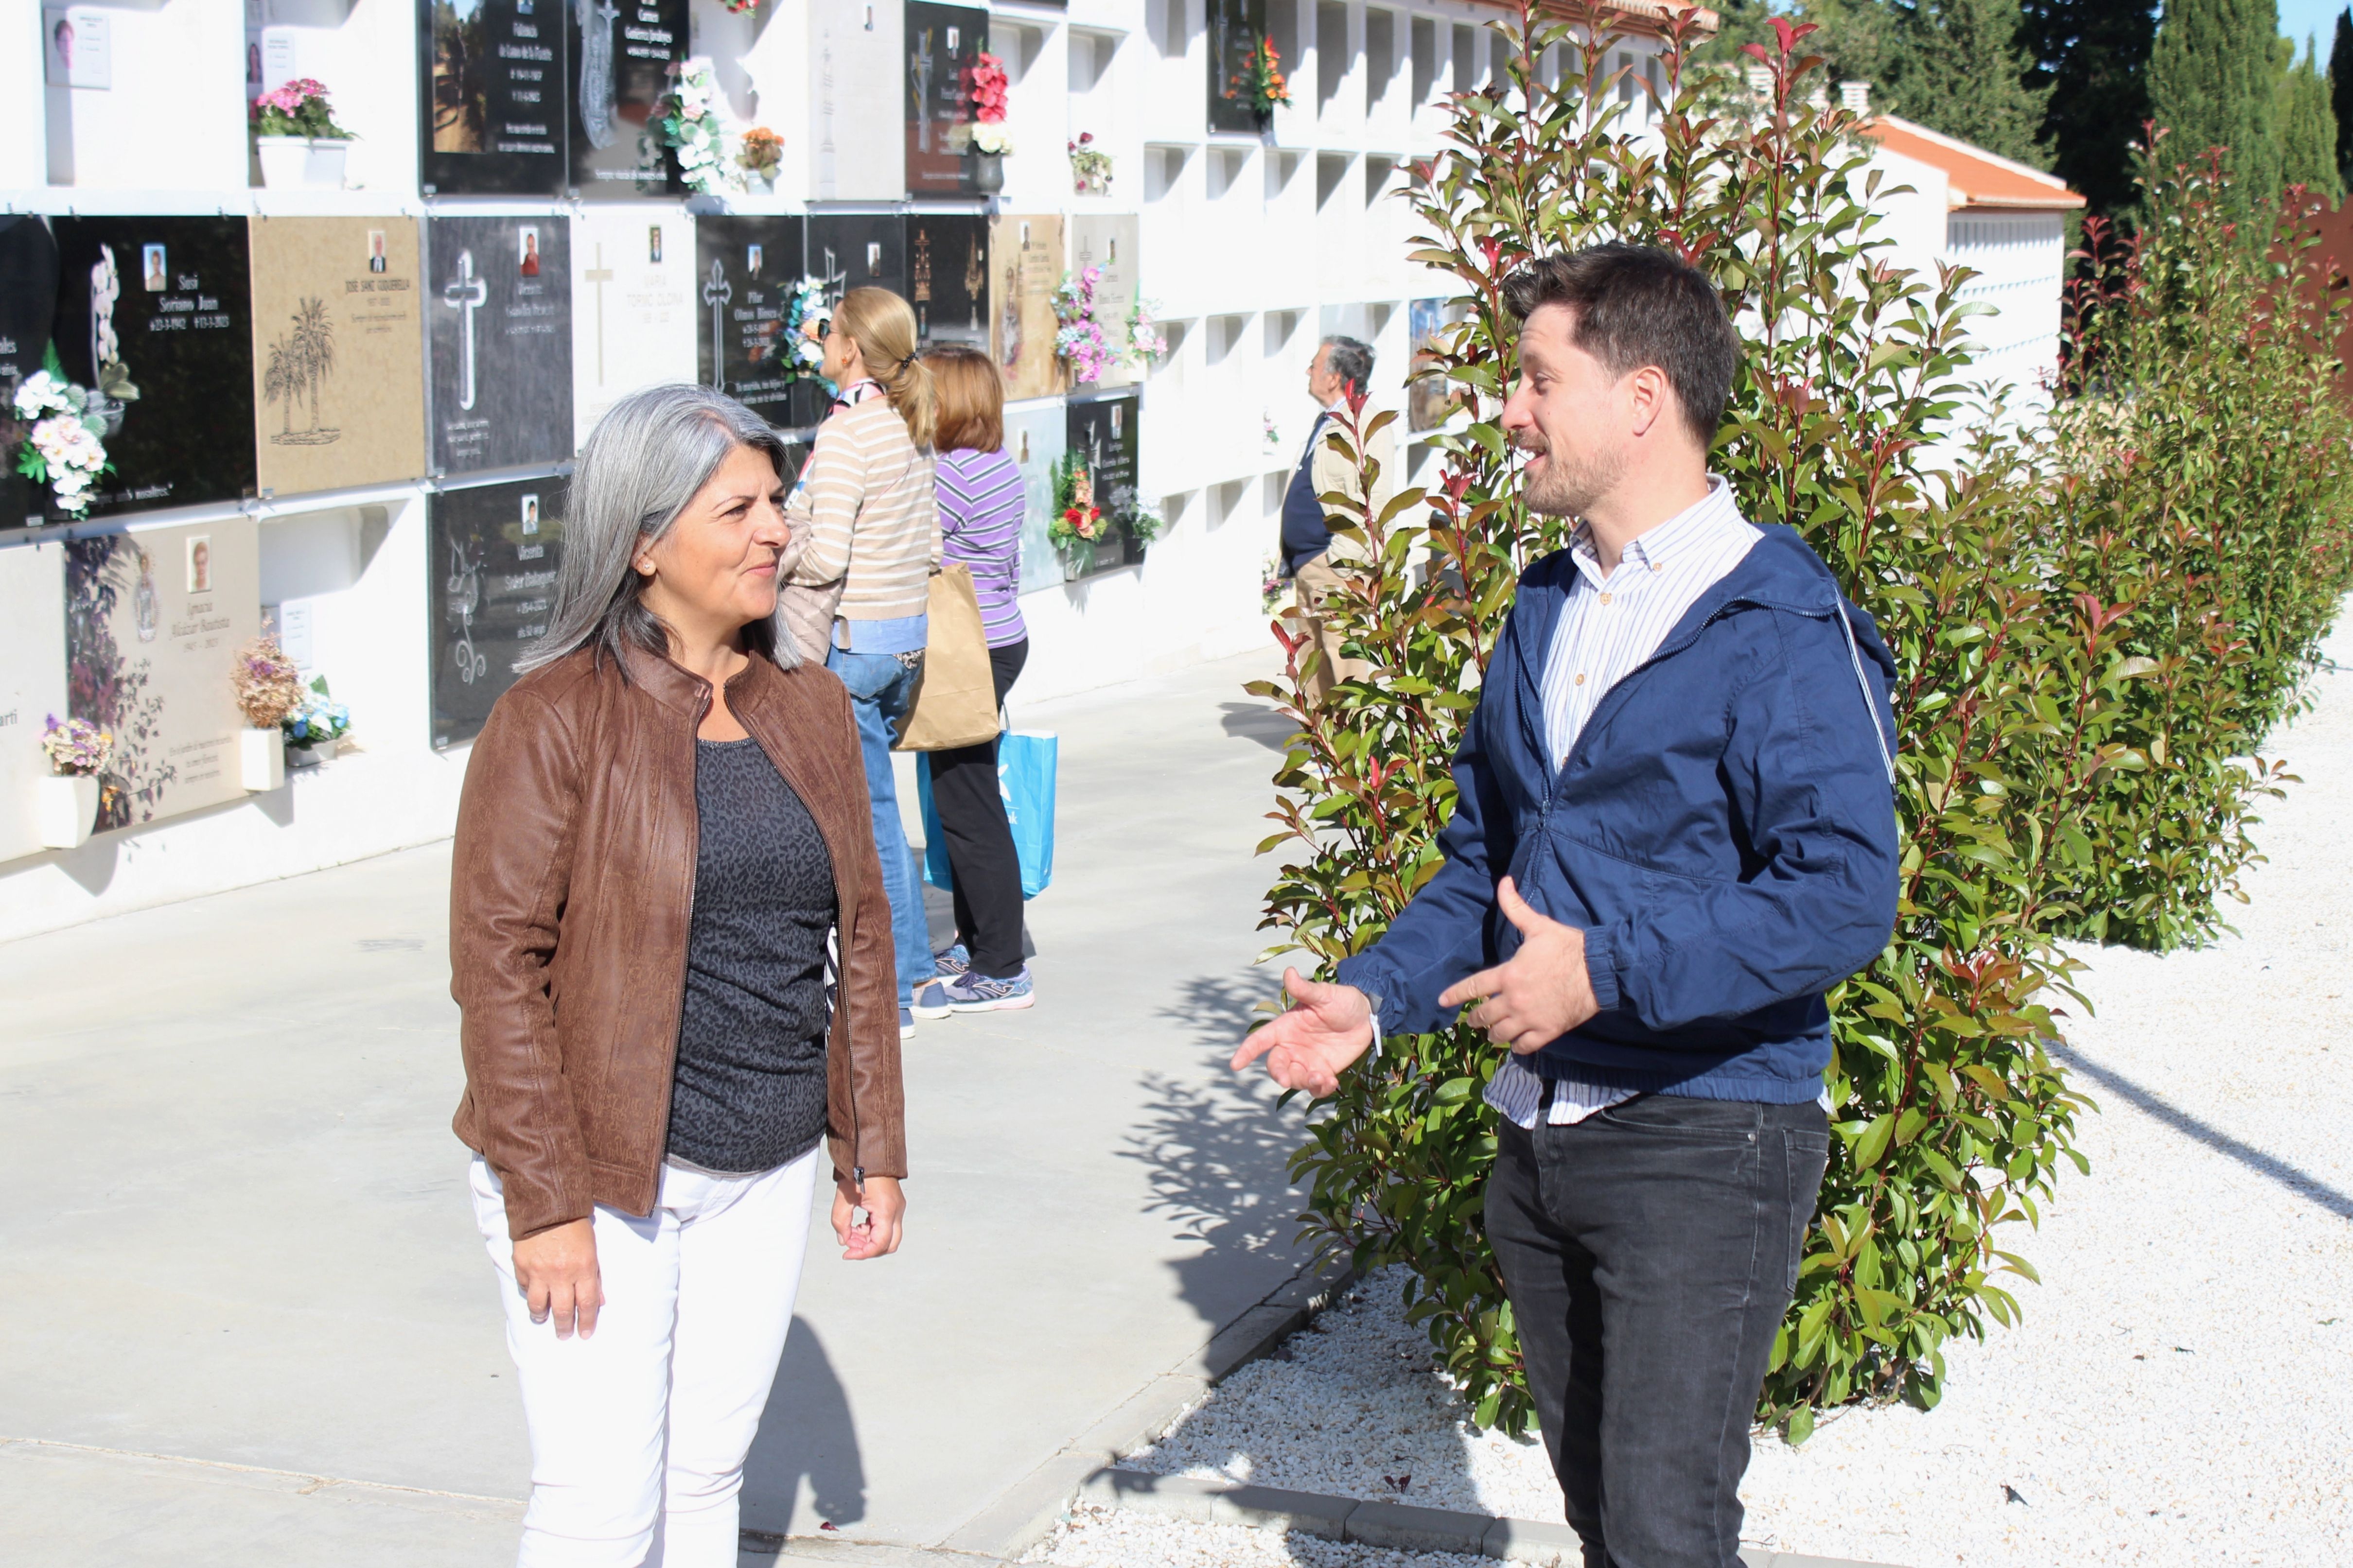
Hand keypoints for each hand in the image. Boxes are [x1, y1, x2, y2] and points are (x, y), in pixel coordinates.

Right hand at [512, 1217, 601, 1339]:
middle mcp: (561, 1274)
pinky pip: (524, 1288)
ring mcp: (539, 1272)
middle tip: (564, 1336)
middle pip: (563, 1311)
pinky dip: (528, 1294)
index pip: (587, 1304)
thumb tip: (599, 1301)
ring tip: (543, 1319)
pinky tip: (532, 1295)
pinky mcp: (521, 1266)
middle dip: (564, 1327)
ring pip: (538, 1306)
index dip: (587, 1322)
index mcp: (583, 1268)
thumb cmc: (575, 1227)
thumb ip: (595, 1276)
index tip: (585, 1334)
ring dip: (541, 1316)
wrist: (547, 1206)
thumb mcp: (592, 1249)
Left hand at [833, 1174, 904, 1259]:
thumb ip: (841, 1222)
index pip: (880, 1244)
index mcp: (886, 1210)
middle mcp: (896, 1211)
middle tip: (850, 1244)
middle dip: (869, 1249)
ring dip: (869, 1240)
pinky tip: (859, 1224)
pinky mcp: (894, 1205)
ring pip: (889, 1236)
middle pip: (889, 1245)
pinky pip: (887, 1226)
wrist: (870, 1151)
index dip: (863, 1253)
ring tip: (851, 1231)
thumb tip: (843, 1240)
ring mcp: (897, 1207)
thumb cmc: (859, 1170)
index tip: (847, 1253)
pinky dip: (873, 1231)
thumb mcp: (844, 1198)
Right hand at [1229, 968, 1374, 1096]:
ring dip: (1304, 1082)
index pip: (1261, 1040)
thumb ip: (1305, 989)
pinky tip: (1331, 1082)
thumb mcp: (1324, 994)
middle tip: (1287, 1081)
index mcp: (1286, 1027)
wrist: (1366, 1015)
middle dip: (1278, 1074)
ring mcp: (1307, 1061)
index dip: (1246, 1051)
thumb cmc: (1341, 1000)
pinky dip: (1320, 1089)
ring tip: (1322, 1078)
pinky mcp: (1323, 1072)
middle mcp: (1293, 1046)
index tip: (1235, 1064)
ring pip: (1295, 1079)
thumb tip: (1289, 972)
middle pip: (1275, 1065)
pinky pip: (1315, 1088)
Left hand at [1437, 876, 1599, 1053]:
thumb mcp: (1539, 925)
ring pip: (1500, 1035)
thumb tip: (1503, 882)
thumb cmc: (1568, 947)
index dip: (1454, 995)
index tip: (1442, 1002)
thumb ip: (1516, 907)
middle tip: (1473, 1019)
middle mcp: (1514, 1000)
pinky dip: (1517, 1046)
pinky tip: (1516, 1042)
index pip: (1472, 988)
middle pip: (1483, 1016)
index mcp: (1508, 974)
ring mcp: (1530, 1018)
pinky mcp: (1547, 1032)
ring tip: (1494, 1030)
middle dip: (1475, 1018)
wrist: (1598, 971)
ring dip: (1494, 1034)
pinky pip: (1523, 1047)